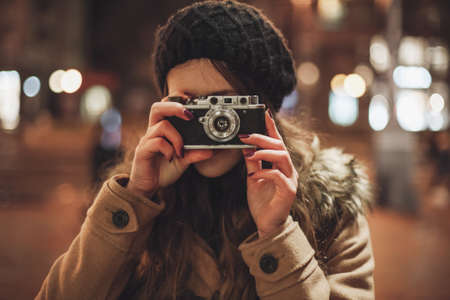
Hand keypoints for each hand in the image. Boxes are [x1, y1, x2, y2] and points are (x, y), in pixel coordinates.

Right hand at [127, 96, 212, 197]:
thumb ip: (195, 154)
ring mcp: (146, 140)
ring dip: (176, 137)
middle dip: (175, 107)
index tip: (191, 101)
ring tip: (181, 151)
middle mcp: (152, 131)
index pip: (165, 107)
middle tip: (189, 115)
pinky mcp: (142, 151)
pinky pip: (156, 142)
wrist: (147, 187)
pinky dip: (168, 149)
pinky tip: (171, 157)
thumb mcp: (183, 161)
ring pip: (161, 125)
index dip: (177, 101)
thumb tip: (211, 150)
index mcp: (162, 130)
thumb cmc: (162, 170)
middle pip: (157, 107)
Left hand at [240, 110, 297, 237]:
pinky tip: (254, 174)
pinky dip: (266, 172)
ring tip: (249, 152)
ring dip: (264, 152)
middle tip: (246, 134)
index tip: (263, 113)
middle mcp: (288, 170)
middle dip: (263, 137)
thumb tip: (244, 146)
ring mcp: (290, 180)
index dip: (271, 127)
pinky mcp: (289, 191)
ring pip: (282, 157)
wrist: (266, 224)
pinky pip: (279, 176)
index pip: (276, 141)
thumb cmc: (262, 201)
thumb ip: (252, 162)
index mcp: (279, 165)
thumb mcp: (253, 177)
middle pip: (279, 146)